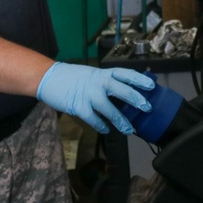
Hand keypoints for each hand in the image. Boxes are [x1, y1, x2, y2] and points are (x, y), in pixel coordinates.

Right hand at [37, 62, 154, 134]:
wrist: (49, 78)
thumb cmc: (74, 77)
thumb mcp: (93, 74)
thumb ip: (107, 82)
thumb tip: (126, 93)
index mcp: (104, 73)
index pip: (126, 74)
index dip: (140, 79)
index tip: (152, 86)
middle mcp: (98, 82)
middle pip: (122, 90)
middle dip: (136, 99)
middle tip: (147, 107)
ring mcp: (88, 94)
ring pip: (109, 109)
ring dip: (121, 120)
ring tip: (129, 129)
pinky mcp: (78, 106)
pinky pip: (93, 119)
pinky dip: (101, 126)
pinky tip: (106, 130)